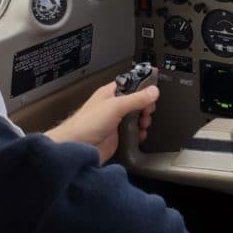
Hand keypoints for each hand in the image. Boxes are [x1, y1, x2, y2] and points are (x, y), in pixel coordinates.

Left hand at [45, 81, 159, 163]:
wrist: (77, 148)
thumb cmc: (87, 124)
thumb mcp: (115, 106)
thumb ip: (136, 98)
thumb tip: (153, 91)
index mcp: (111, 93)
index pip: (131, 83)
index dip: (143, 85)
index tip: (155, 88)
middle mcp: (113, 106)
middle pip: (137, 102)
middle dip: (146, 106)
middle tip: (148, 110)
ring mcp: (116, 122)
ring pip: (136, 118)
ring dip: (144, 120)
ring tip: (144, 123)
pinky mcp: (118, 136)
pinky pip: (133, 133)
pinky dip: (140, 133)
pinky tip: (140, 135)